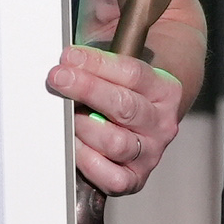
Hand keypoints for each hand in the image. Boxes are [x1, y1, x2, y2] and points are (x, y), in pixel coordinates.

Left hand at [49, 25, 184, 198]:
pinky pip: (111, 177)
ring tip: (68, 115)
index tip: (69, 57)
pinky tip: (75, 144)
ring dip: (84, 127)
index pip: (132, 73)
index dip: (97, 64)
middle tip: (58, 78)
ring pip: (115, 142)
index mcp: (165, 90)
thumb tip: (72, 51)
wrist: (138, 115)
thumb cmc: (121, 85)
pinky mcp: (133, 178)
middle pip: (123, 106)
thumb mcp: (119, 57)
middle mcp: (161, 123)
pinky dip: (88, 161)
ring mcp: (149, 153)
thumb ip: (102, 45)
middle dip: (86, 89)